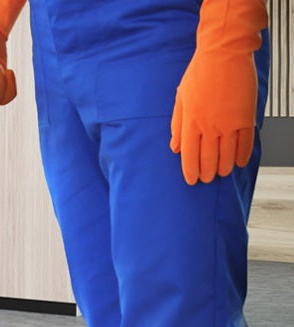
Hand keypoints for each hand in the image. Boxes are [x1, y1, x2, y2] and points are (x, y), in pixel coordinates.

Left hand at [169, 0, 266, 184]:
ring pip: (227, 154)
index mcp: (191, 122)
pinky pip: (246, 142)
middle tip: (207, 179)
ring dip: (224, 167)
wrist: (225, 51)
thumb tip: (175, 148)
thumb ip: (178, 125)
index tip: (192, 180)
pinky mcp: (246, 116)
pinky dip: (243, 154)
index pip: (189, 155)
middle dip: (207, 172)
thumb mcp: (181, 98)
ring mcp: (229, 122)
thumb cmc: (200, 72)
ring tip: (222, 173)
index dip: (190, 171)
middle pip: (208, 158)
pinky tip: (239, 163)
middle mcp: (210, 126)